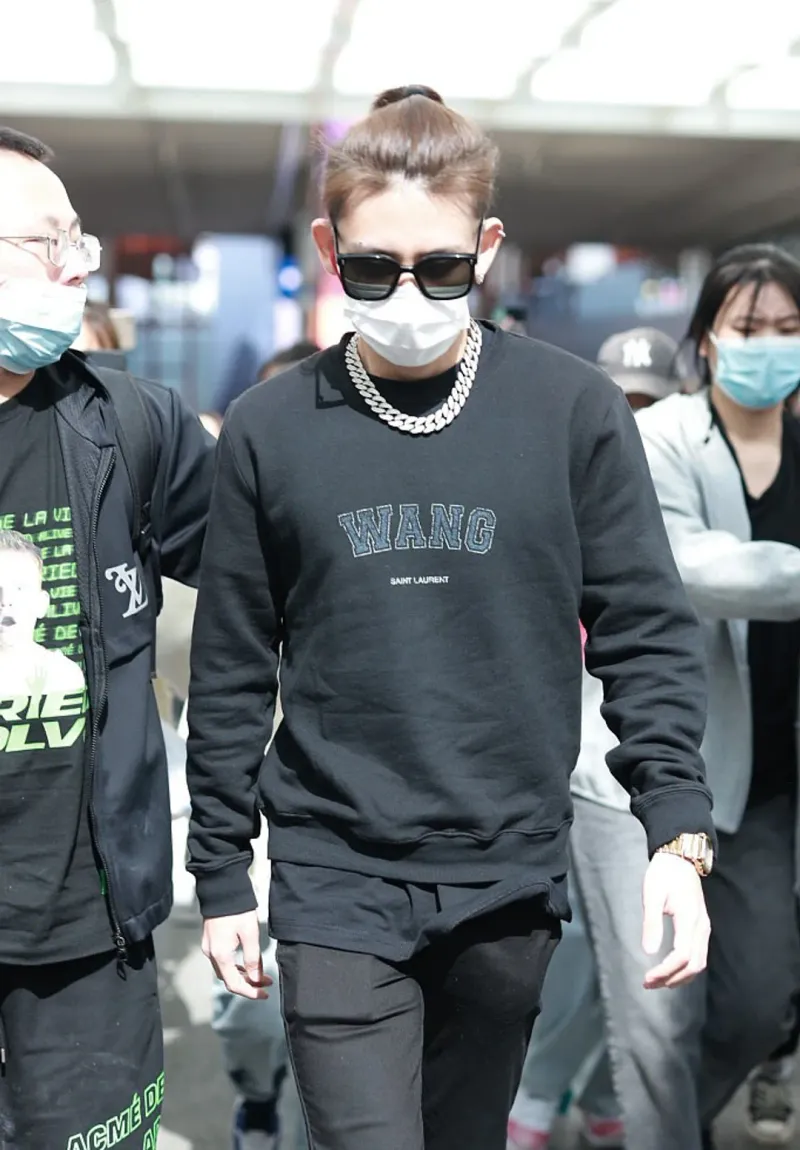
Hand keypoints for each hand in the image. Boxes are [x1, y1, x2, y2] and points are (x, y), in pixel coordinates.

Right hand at [202, 911, 272, 999]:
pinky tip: (246, 964)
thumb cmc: (237, 909)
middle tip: (266, 984)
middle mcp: (211, 953)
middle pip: (228, 979)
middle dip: (248, 984)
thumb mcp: (250, 934)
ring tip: (260, 975)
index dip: (250, 992)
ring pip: (225, 970)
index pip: (234, 984)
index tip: (264, 994)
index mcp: (220, 954)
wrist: (222, 888)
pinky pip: (222, 960)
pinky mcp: (211, 940)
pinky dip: (235, 966)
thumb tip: (256, 978)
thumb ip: (253, 958)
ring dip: (242, 975)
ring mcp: (209, 947)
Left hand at [641, 852, 709, 989]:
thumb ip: (651, 922)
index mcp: (689, 919)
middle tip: (650, 984)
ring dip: (680, 977)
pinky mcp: (702, 927)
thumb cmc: (663, 874)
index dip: (665, 971)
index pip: (681, 956)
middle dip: (672, 979)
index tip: (648, 977)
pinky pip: (699, 955)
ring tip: (658, 981)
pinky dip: (686, 968)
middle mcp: (701, 927)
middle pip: (693, 965)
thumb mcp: (652, 894)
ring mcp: (704, 928)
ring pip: (699, 963)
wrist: (680, 859)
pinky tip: (671, 970)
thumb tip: (649, 951)